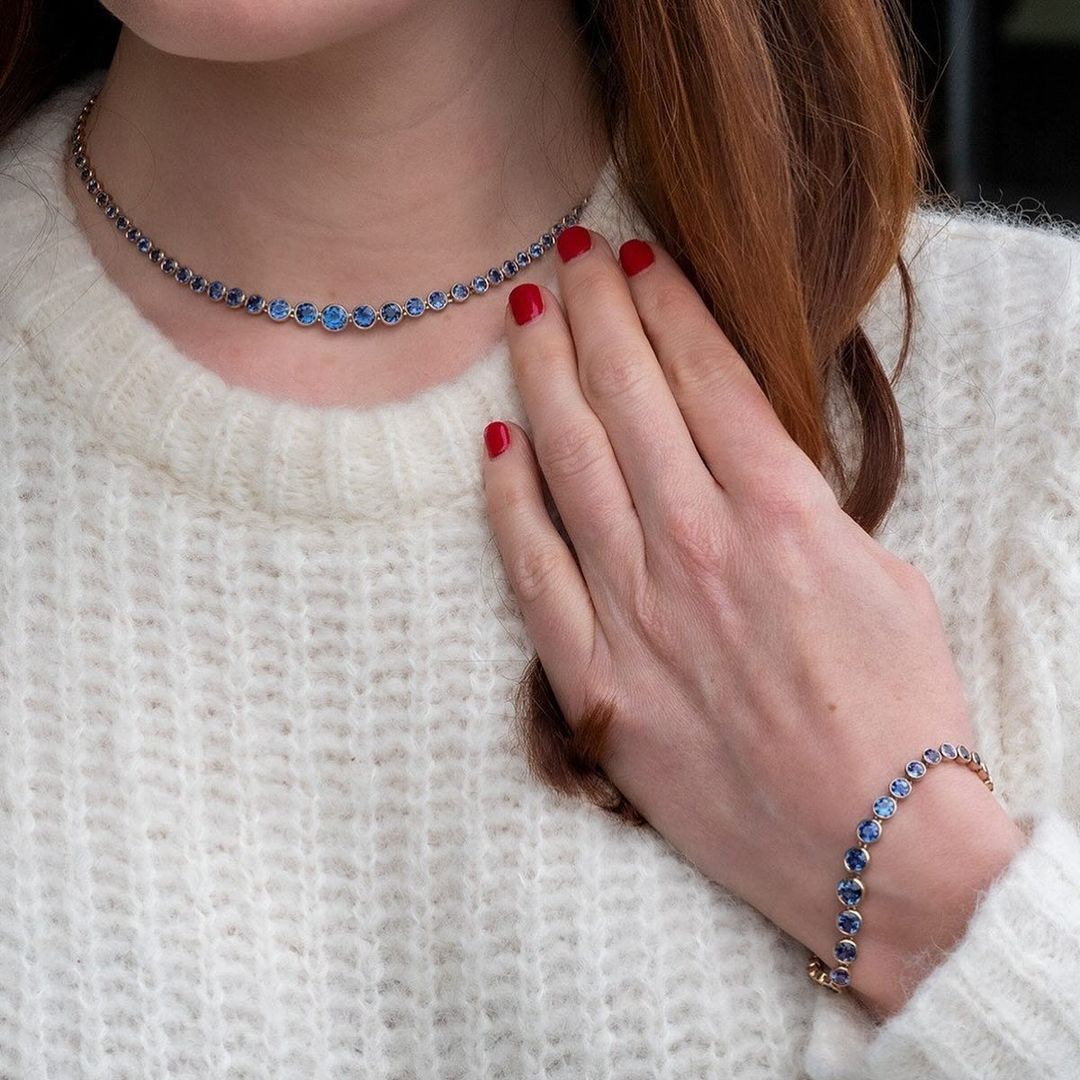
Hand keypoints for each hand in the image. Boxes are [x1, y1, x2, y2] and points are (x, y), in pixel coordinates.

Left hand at [480, 225, 1024, 1018]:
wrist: (873, 846)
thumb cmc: (899, 712)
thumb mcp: (880, 577)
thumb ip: (802, 507)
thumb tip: (744, 458)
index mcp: (782, 515)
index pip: (705, 376)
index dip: (664, 304)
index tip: (636, 259)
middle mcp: (699, 547)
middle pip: (629, 398)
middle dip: (594, 312)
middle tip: (566, 254)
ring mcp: (638, 612)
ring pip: (571, 463)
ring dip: (543, 376)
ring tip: (523, 314)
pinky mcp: (597, 680)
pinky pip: (534, 572)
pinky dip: (507, 504)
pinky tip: (491, 445)